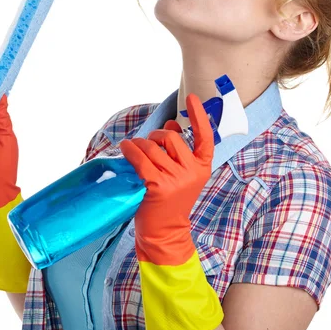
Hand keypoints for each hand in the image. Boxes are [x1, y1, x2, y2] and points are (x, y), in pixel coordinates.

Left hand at [119, 93, 213, 264]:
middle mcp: (192, 172)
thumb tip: (172, 124)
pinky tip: (125, 148)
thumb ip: (179, 150)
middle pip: (171, 137)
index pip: (205, 136)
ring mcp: (176, 179)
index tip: (193, 98)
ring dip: (138, 144)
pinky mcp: (158, 186)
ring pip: (152, 147)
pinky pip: (140, 159)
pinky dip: (130, 150)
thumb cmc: (171, 201)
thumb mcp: (182, 175)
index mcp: (202, 167)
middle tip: (147, 144)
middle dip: (155, 136)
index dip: (199, 115)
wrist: (165, 232)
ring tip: (132, 149)